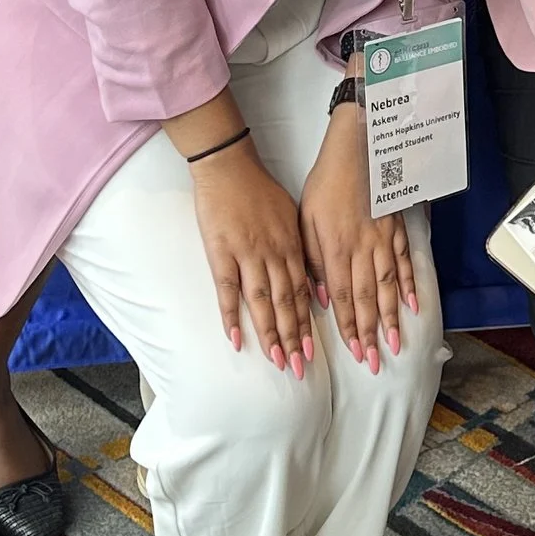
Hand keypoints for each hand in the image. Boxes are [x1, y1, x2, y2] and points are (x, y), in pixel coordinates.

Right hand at [174, 93, 312, 370]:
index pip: (303, 293)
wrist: (229, 167)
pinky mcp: (221, 252)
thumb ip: (300, 250)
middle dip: (294, 338)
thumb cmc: (260, 191)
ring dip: (270, 334)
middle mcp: (274, 254)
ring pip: (262, 301)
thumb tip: (312, 282)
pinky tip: (236, 339)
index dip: (307, 324)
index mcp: (291, 246)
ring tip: (277, 362)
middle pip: (287, 303)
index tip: (313, 352)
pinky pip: (227, 289)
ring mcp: (247, 254)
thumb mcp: (290, 217)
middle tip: (300, 368)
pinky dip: (231, 315)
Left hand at [301, 89, 416, 372]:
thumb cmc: (326, 182)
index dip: (349, 329)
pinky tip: (413, 306)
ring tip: (397, 343)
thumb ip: (313, 260)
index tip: (355, 353)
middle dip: (371, 334)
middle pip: (367, 300)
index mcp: (335, 250)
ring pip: (388, 287)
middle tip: (376, 362)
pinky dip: (410, 286)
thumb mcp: (306, 219)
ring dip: (392, 318)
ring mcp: (383, 241)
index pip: (342, 299)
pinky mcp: (396, 230)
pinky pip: (404, 263)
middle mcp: (362, 251)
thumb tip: (319, 295)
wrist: (358, 149)